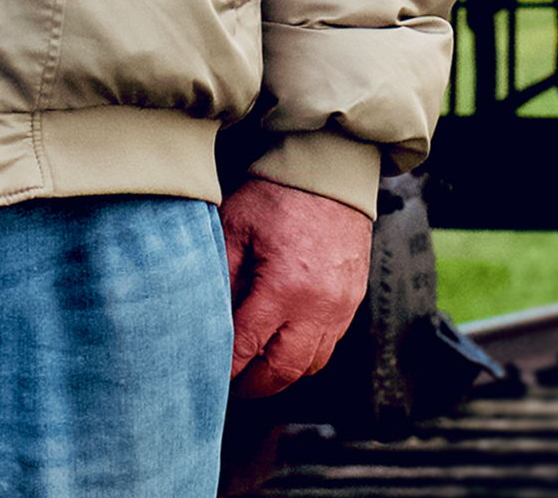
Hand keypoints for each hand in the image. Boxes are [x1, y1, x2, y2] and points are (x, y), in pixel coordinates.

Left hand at [221, 177, 373, 394]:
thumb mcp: (235, 228)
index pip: (247, 348)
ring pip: (311, 365)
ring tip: (255, 368)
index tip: (207, 376)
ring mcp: (341, 305)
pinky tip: (283, 342)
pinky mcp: (353, 299)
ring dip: (281, 373)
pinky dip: (305, 354)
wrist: (332, 172)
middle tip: (231, 384)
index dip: (225, 369)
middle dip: (253, 385)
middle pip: (283, 371)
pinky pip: (329, 345)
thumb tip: (204, 320)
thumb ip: (221, 276)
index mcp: (284, 287)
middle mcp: (318, 305)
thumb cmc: (279, 195)